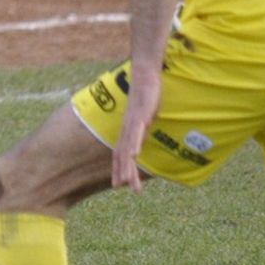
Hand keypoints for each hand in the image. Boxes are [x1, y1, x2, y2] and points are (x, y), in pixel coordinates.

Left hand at [111, 66, 160, 192]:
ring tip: (127, 180)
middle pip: (121, 155)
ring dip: (127, 164)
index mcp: (128, 131)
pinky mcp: (140, 114)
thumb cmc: (146, 96)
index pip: (120, 154)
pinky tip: (134, 154)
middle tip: (121, 188)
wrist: (145, 76)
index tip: (118, 185)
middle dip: (122, 173)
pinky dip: (134, 143)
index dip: (118, 169)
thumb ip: (143, 129)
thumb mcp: (145, 117)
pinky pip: (136, 131)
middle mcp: (127, 129)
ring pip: (127, 147)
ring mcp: (132, 122)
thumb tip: (145, 139)